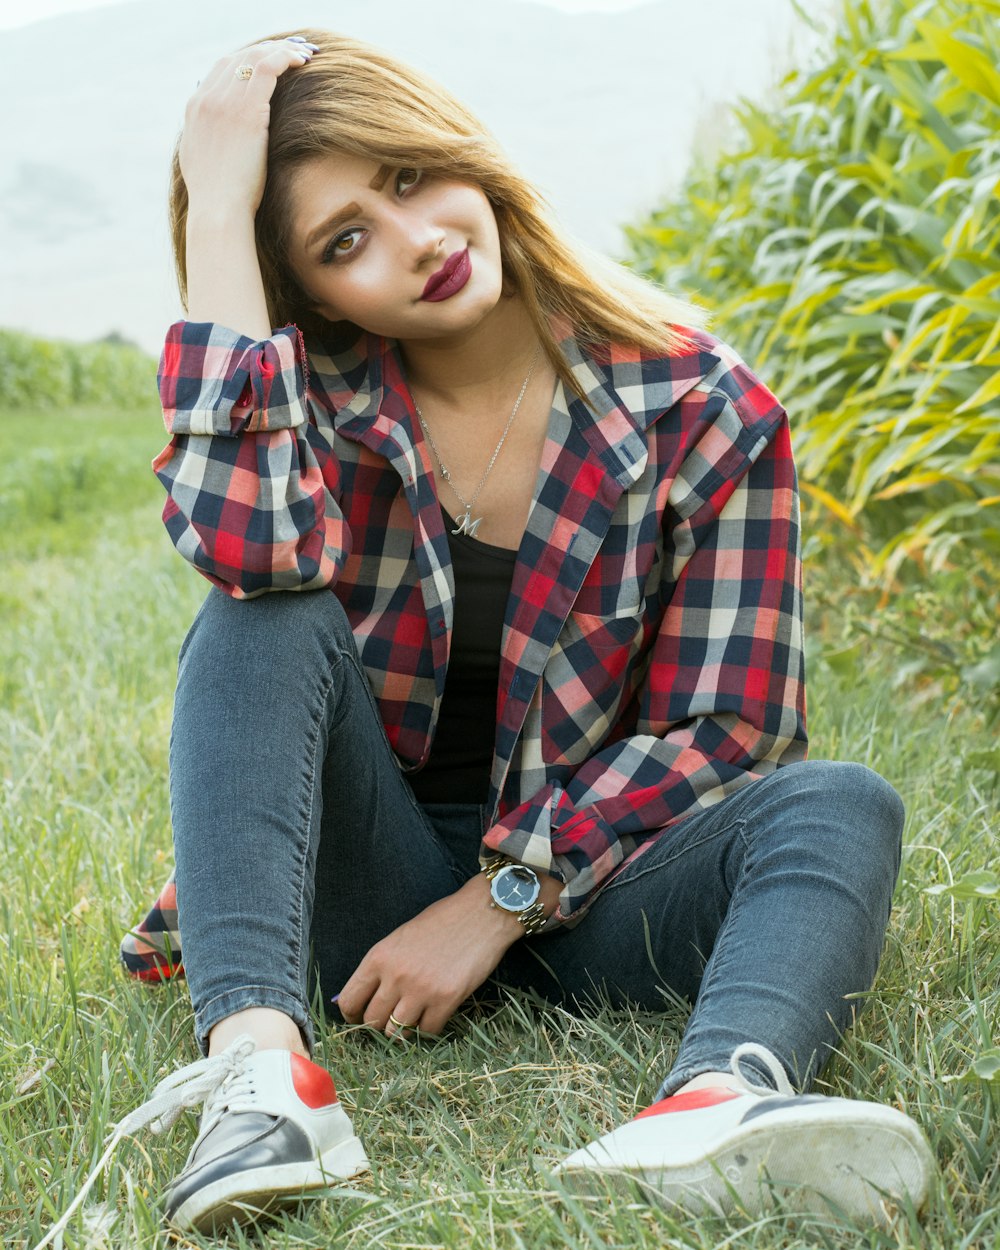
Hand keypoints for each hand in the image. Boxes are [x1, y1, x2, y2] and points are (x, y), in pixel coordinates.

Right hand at [178, 36, 317, 218]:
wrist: (218, 211)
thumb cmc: (218, 200)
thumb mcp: (203, 164)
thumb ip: (207, 142)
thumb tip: (218, 138)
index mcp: (194, 110)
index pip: (221, 69)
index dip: (247, 61)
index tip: (270, 63)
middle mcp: (206, 100)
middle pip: (237, 58)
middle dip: (266, 50)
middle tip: (292, 53)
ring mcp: (224, 103)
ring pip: (253, 57)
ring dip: (280, 50)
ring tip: (303, 54)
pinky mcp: (246, 111)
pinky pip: (267, 68)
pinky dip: (285, 57)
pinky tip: (302, 60)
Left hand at [336, 874, 523, 1037]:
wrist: (481, 913)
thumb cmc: (441, 921)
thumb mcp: (401, 938)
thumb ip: (380, 967)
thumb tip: (359, 998)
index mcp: (379, 956)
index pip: (349, 1001)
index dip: (352, 1015)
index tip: (360, 1017)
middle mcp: (396, 976)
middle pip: (372, 1021)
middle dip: (379, 1024)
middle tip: (390, 1018)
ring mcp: (421, 990)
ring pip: (397, 1033)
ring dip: (403, 1029)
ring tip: (413, 1017)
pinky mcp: (446, 1000)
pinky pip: (427, 1032)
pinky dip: (428, 1028)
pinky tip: (434, 1013)